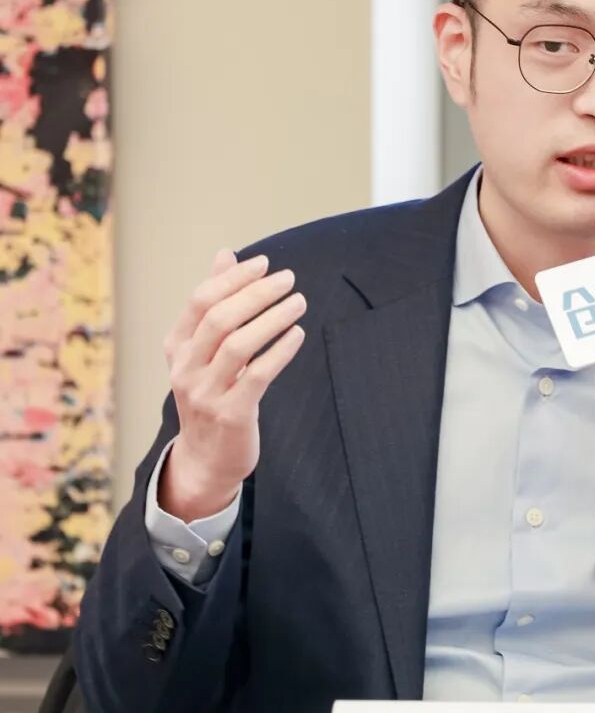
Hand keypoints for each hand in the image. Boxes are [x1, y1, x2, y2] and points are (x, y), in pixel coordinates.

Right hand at [160, 249, 305, 517]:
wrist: (205, 459)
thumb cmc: (211, 394)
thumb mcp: (204, 350)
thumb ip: (214, 303)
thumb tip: (225, 254)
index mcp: (177, 347)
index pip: (200, 301)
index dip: (232, 279)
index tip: (264, 263)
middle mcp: (185, 368)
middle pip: (219, 319)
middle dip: (255, 293)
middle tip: (288, 279)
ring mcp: (205, 393)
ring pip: (238, 345)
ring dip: (272, 318)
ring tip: (299, 302)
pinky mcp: (231, 414)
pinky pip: (257, 376)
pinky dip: (280, 351)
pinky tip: (298, 334)